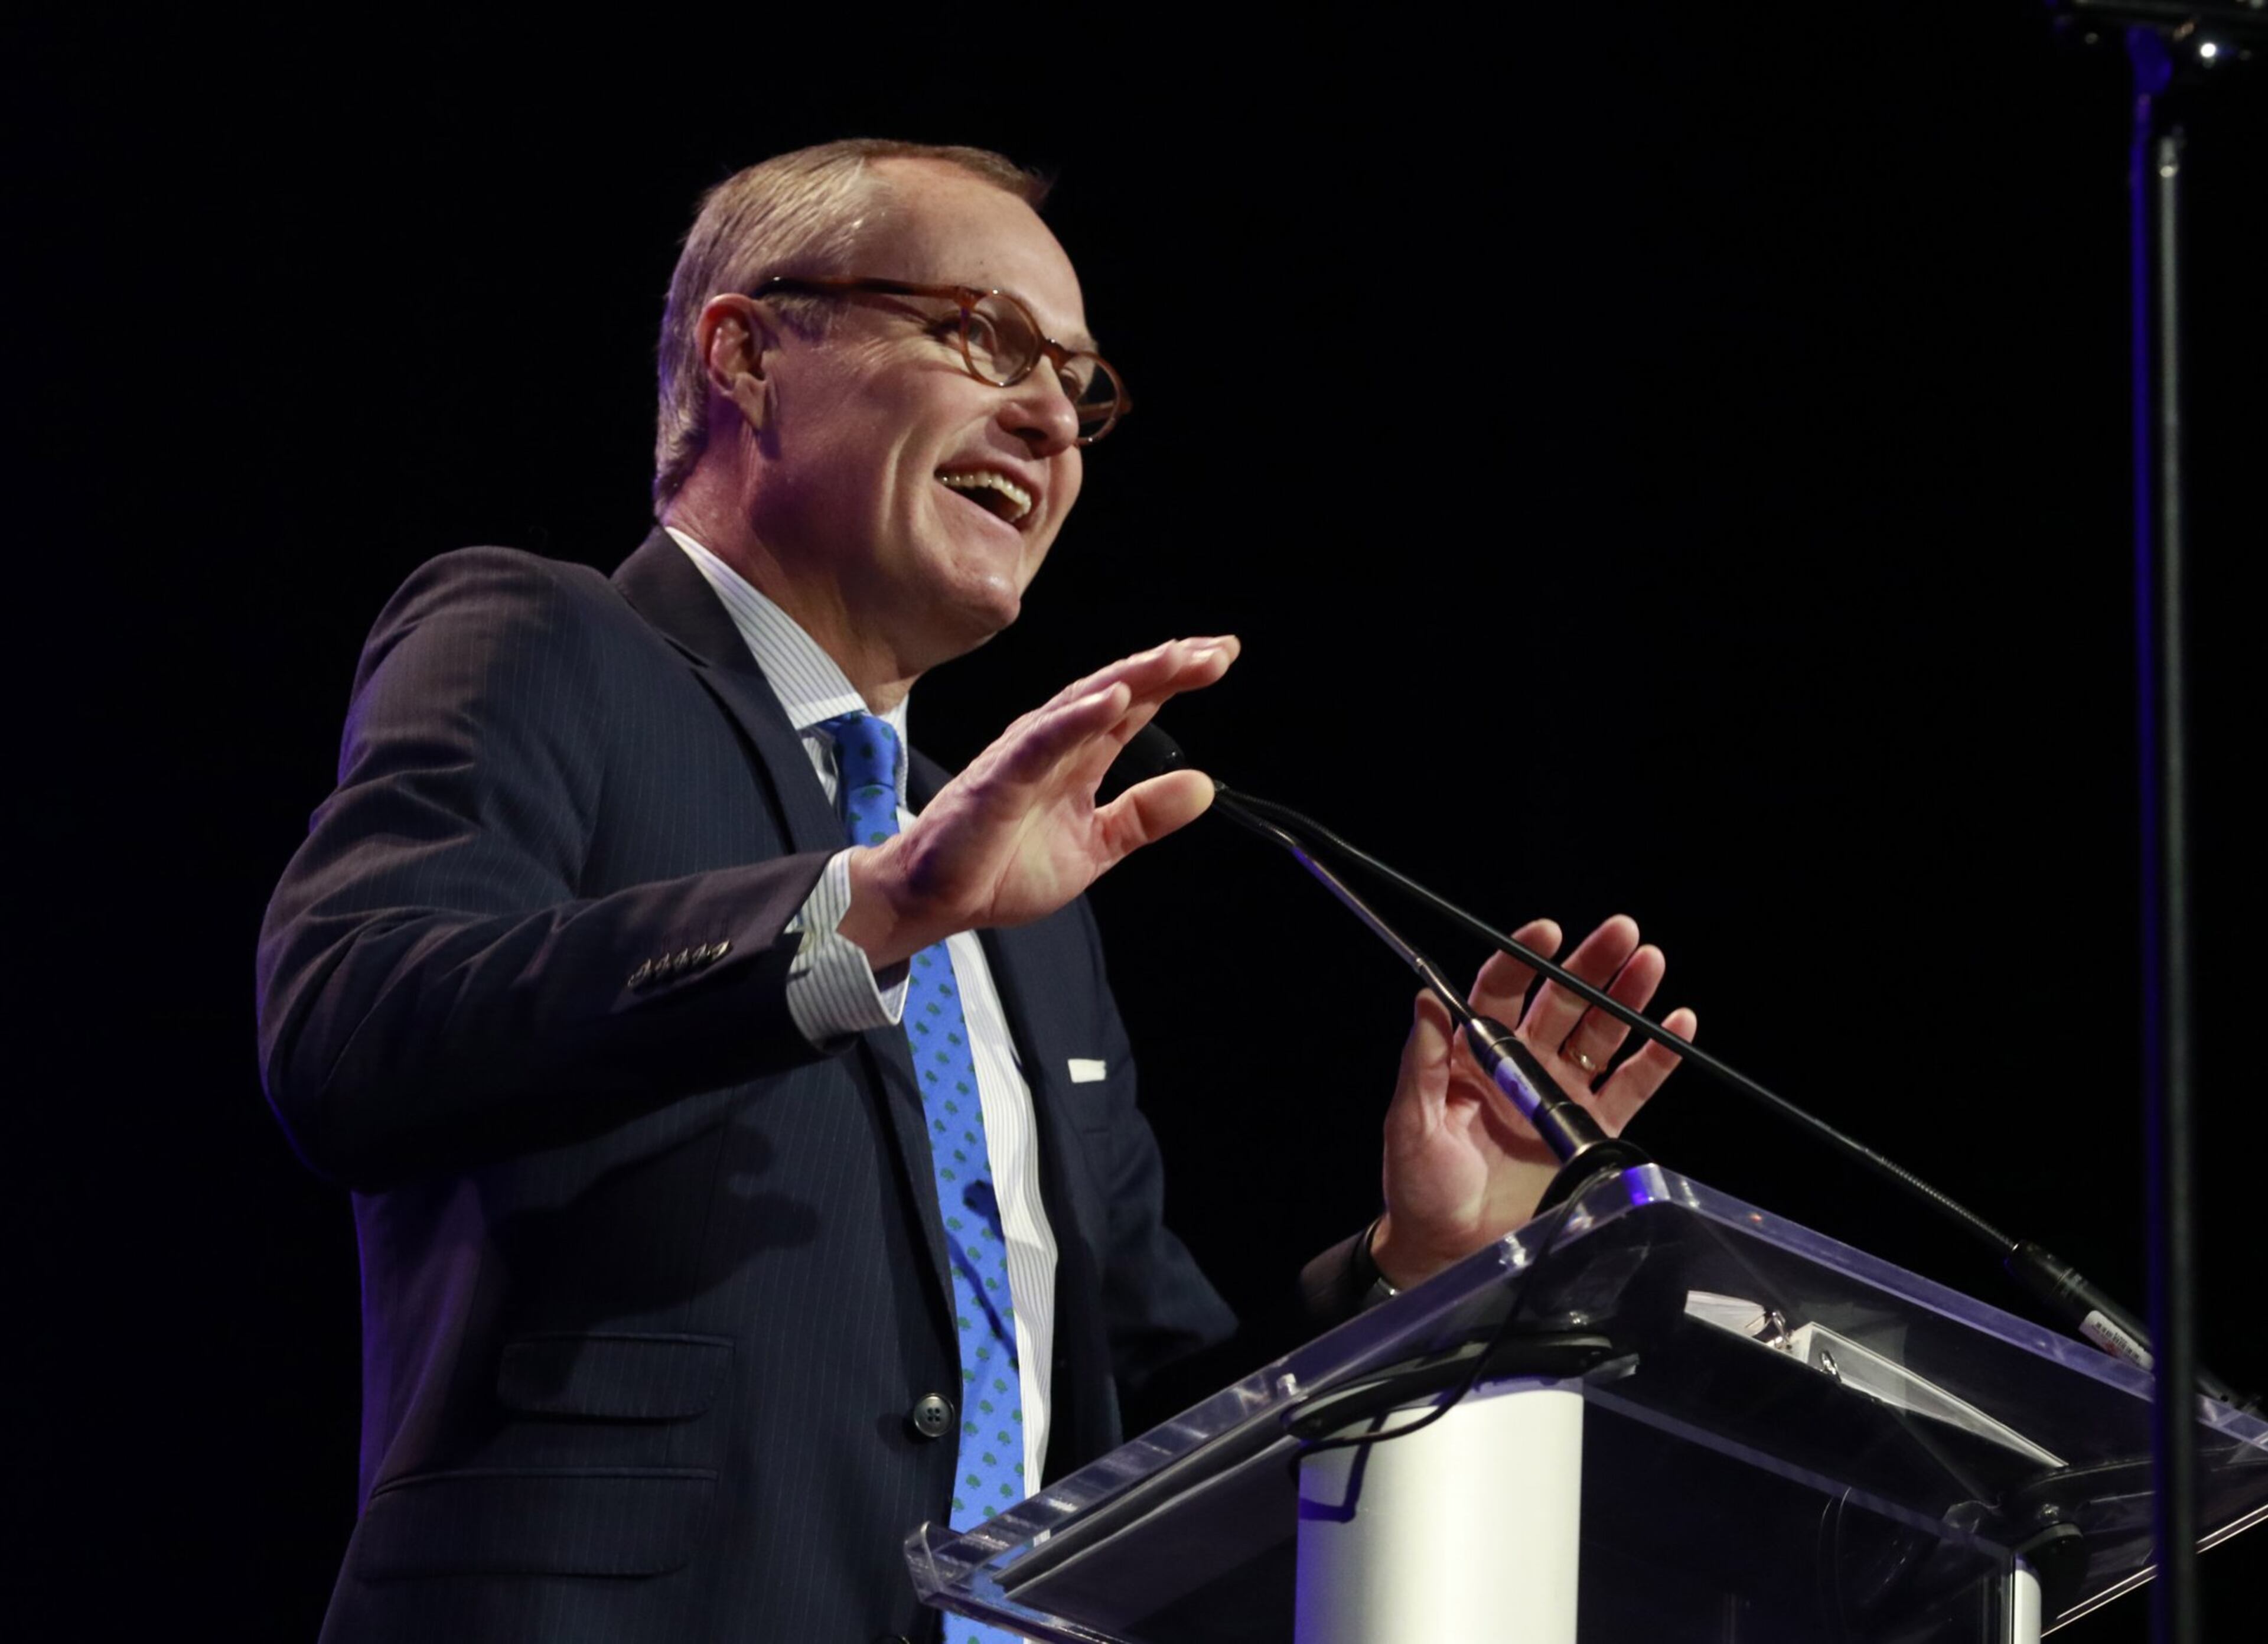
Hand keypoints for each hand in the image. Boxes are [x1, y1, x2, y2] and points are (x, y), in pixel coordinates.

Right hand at [839, 637, 1237, 967]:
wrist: (935, 899)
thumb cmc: (1000, 867)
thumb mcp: (1095, 845)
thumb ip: (1144, 816)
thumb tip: (1203, 786)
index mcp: (1079, 758)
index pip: (1135, 706)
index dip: (1176, 679)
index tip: (1221, 656)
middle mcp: (1055, 744)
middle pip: (1118, 692)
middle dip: (1167, 668)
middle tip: (1218, 649)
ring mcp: (1025, 756)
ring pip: (1084, 704)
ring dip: (1132, 679)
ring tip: (1177, 658)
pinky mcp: (998, 778)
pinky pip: (1042, 742)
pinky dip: (1076, 719)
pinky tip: (1111, 700)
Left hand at [1369, 915, 1695, 1289]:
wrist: (1449, 1249)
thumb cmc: (1419, 1185)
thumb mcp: (1410, 1122)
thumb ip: (1423, 1062)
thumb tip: (1425, 996)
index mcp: (1473, 1055)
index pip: (1501, 991)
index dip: (1524, 957)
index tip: (1547, 932)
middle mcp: (1521, 1067)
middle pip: (1561, 1002)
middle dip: (1590, 965)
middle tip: (1621, 932)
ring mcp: (1560, 1097)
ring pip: (1600, 1034)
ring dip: (1626, 997)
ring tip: (1649, 962)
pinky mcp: (1590, 1132)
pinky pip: (1630, 1087)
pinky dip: (1656, 1057)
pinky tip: (1678, 1023)